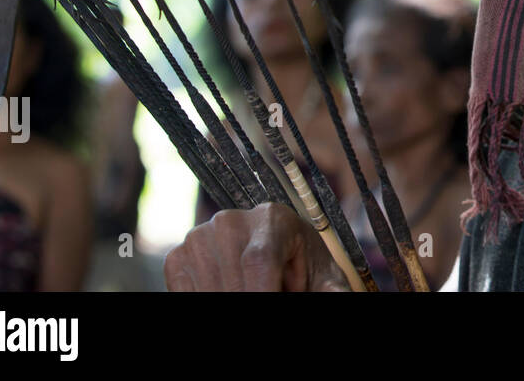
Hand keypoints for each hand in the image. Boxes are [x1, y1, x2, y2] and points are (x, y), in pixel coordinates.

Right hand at [164, 202, 349, 291]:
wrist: (278, 263)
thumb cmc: (305, 273)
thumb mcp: (326, 282)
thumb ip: (335, 292)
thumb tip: (344, 298)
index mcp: (273, 219)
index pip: (259, 260)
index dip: (261, 293)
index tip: (273, 304)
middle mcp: (232, 220)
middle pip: (233, 280)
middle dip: (250, 299)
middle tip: (273, 298)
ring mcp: (200, 235)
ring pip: (208, 288)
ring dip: (228, 299)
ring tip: (258, 291)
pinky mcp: (179, 255)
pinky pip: (184, 292)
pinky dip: (203, 298)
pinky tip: (226, 292)